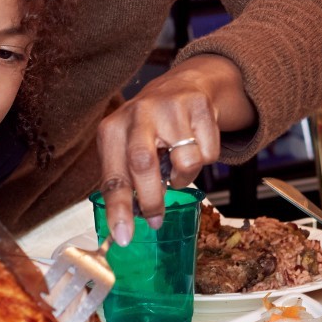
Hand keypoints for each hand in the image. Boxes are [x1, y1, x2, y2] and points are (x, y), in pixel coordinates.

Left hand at [94, 55, 249, 245]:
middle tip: (155, 220)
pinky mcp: (199, 105)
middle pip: (143, 164)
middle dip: (152, 199)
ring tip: (178, 165)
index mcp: (113, 129)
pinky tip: (194, 144)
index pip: (113, 175)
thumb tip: (124, 226)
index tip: (124, 237)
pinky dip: (205, 158)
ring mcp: (170, 106)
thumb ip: (125, 181)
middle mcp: (138, 113)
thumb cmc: (149, 128)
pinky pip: (209, 152)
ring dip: (184, 176)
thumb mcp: (126, 147)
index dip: (118, 209)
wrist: (183, 85)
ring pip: (185, 161)